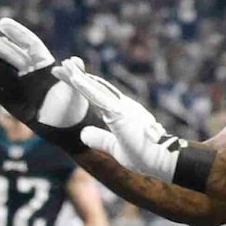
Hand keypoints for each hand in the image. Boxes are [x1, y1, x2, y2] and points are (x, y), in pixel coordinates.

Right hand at [0, 18, 101, 151]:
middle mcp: (30, 73)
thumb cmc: (77, 108)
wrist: (68, 129)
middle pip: (9, 53)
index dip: (16, 33)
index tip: (1, 23)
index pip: (29, 44)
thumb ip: (74, 75)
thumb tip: (74, 60)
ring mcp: (19, 86)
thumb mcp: (78, 89)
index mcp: (45, 66)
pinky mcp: (11, 100)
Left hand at [71, 70, 194, 181]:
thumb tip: (83, 133)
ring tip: (65, 65)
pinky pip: (98, 97)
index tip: (69, 77)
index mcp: (121, 112)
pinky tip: (74, 79)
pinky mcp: (119, 113)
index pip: (98, 95)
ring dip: (79, 76)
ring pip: (95, 88)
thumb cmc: (144, 155)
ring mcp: (121, 107)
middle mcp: (122, 105)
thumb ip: (100, 139)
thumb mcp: (115, 147)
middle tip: (62, 65)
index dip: (84, 85)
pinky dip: (85, 87)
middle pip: (95, 87)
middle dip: (77, 76)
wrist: (162, 160)